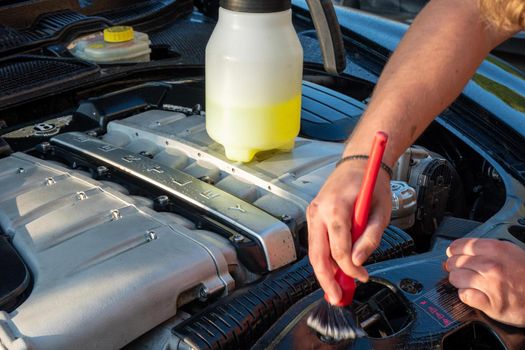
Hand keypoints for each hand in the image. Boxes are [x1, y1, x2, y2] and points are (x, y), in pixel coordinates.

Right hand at [307, 160, 391, 303]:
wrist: (357, 163)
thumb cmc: (371, 182)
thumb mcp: (381, 210)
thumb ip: (371, 237)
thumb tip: (359, 261)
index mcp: (335, 207)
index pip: (338, 247)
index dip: (350, 267)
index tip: (363, 277)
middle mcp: (318, 211)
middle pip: (317, 254)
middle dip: (327, 279)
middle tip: (338, 297)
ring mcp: (312, 214)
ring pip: (313, 252)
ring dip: (324, 273)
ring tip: (336, 290)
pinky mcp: (313, 217)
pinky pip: (316, 244)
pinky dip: (324, 260)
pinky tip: (334, 271)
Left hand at [446, 238, 524, 326]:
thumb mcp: (510, 252)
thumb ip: (486, 249)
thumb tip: (457, 250)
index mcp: (496, 249)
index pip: (460, 246)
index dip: (453, 251)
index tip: (452, 255)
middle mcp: (492, 265)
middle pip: (455, 262)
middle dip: (454, 267)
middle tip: (460, 271)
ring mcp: (490, 285)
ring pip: (456, 278)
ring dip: (459, 281)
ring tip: (468, 283)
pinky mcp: (491, 304)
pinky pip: (464, 296)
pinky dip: (466, 295)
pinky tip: (474, 294)